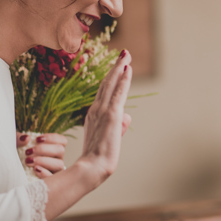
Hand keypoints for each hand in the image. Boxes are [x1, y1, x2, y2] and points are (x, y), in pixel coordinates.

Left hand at [17, 132, 67, 177]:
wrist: (8, 172)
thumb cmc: (15, 156)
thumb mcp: (14, 144)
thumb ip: (18, 138)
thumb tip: (26, 138)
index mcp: (52, 148)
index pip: (62, 141)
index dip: (52, 138)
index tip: (37, 139)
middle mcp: (56, 159)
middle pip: (60, 150)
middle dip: (44, 149)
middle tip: (28, 151)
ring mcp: (54, 171)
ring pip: (59, 164)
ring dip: (44, 161)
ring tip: (28, 161)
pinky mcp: (49, 181)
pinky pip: (53, 178)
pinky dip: (45, 173)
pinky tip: (35, 170)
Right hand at [77, 50, 132, 187]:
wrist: (93, 167)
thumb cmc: (99, 156)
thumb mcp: (110, 136)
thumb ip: (118, 124)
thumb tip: (127, 116)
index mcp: (93, 114)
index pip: (104, 91)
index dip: (111, 77)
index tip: (118, 66)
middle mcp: (96, 109)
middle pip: (107, 83)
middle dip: (116, 67)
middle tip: (124, 54)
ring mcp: (102, 111)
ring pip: (111, 84)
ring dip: (120, 68)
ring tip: (126, 55)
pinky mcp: (111, 115)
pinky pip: (118, 93)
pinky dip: (123, 80)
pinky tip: (128, 69)